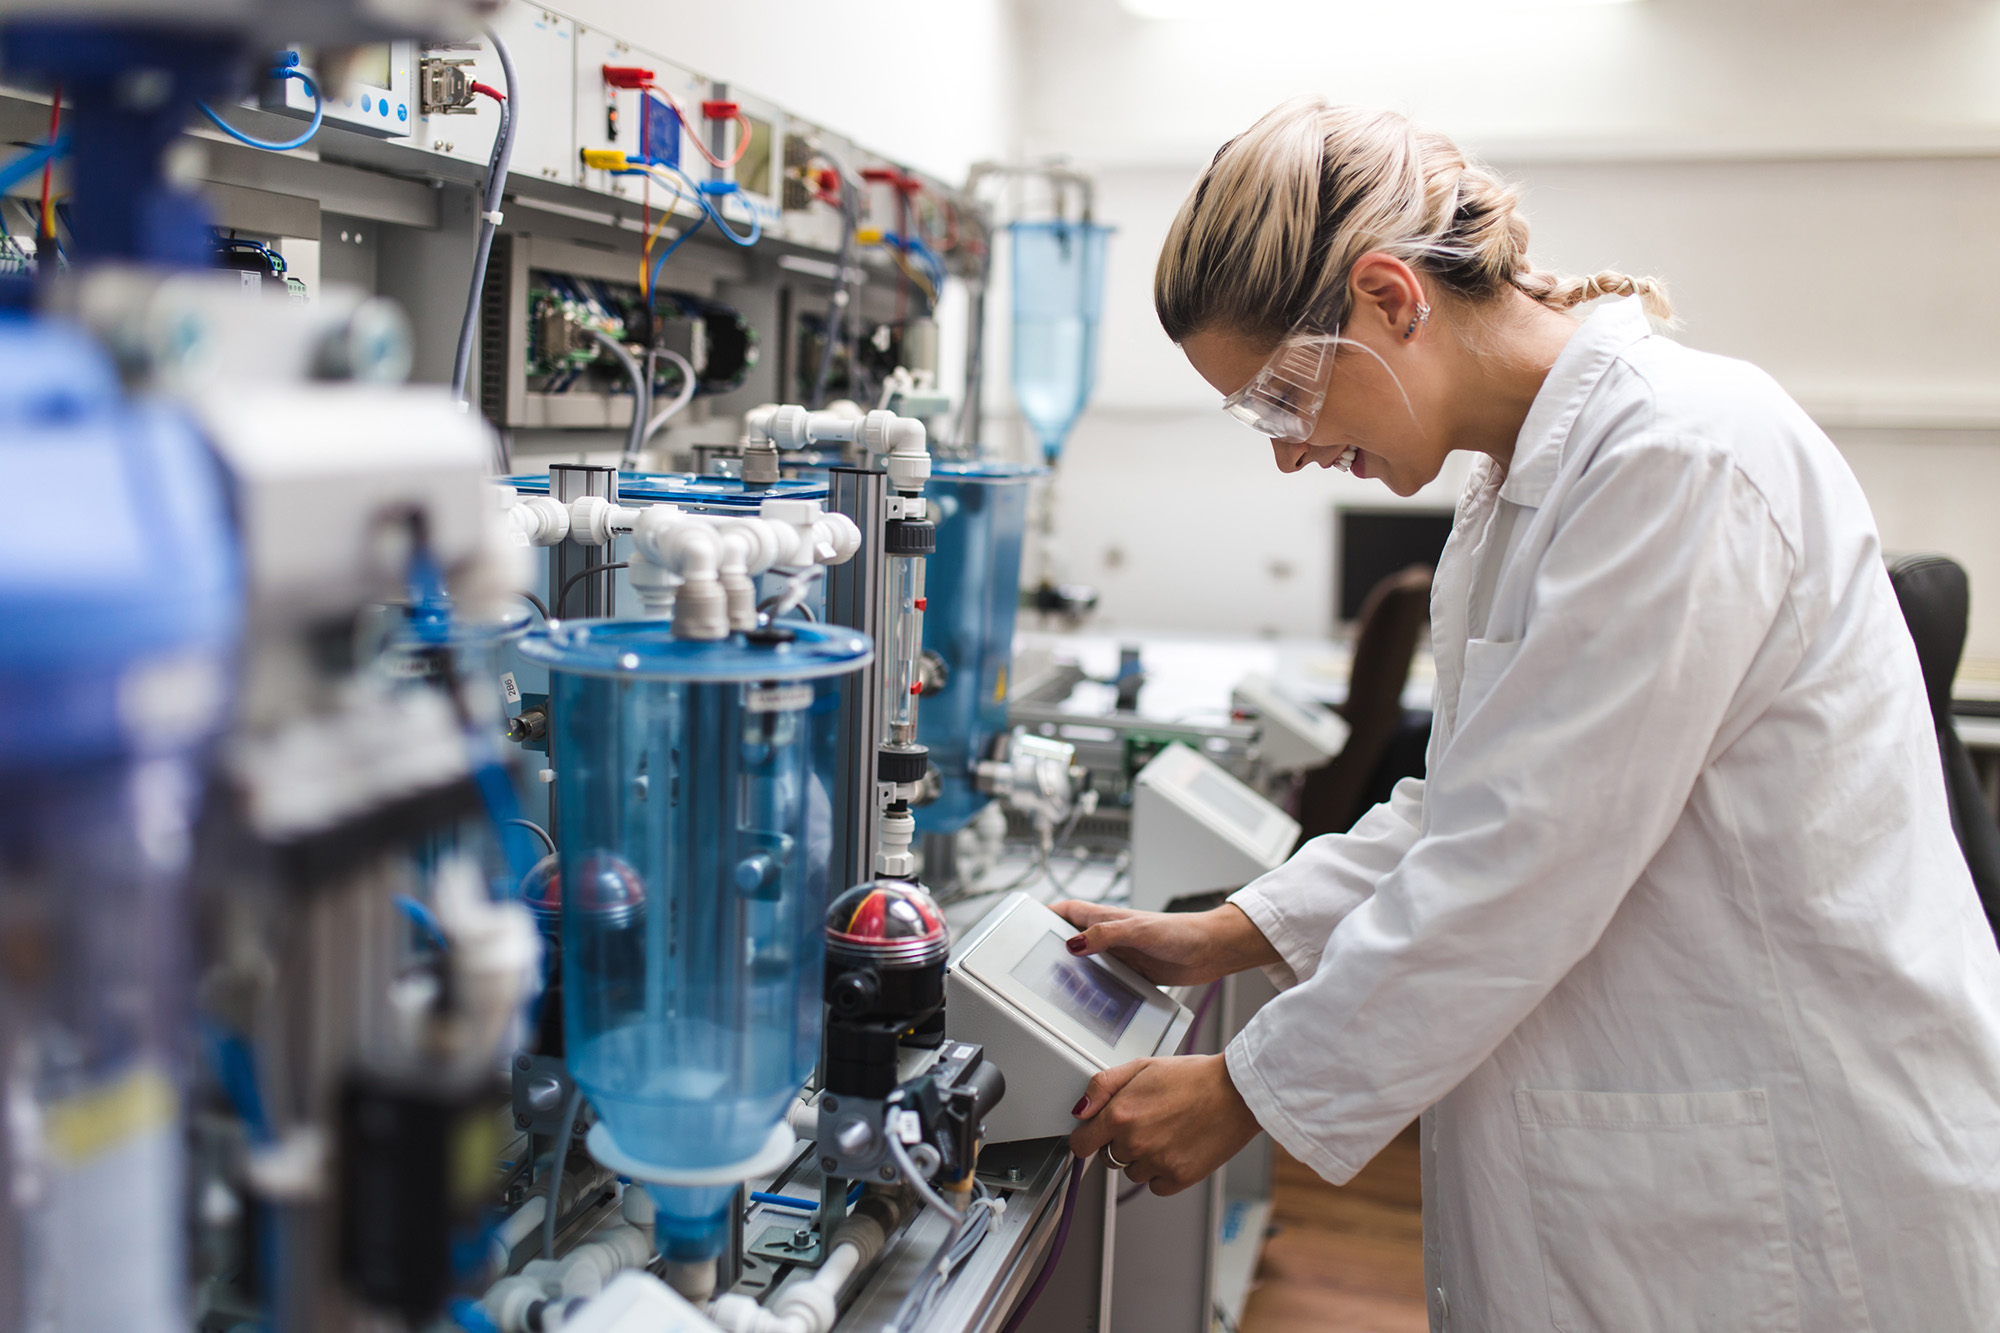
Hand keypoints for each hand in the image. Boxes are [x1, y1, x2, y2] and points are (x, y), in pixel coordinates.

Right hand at [1049, 900, 1278, 986]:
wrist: (1211, 951)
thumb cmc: (1182, 932)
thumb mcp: (1140, 930)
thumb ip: (1107, 935)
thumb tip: (1074, 943)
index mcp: (1107, 918)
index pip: (1067, 911)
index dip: (1045, 914)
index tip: (1026, 923)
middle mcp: (1111, 935)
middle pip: (1072, 937)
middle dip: (1052, 946)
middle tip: (1034, 962)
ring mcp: (1121, 954)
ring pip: (1087, 961)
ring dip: (1073, 970)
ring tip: (1056, 986)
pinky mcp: (1133, 973)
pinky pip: (1106, 980)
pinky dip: (1094, 988)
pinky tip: (1089, 1001)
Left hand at [1067, 1054, 1260, 1195]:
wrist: (1236, 1092)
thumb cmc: (1193, 1077)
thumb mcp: (1142, 1066)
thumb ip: (1103, 1086)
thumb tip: (1081, 1110)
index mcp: (1120, 1114)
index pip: (1081, 1144)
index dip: (1086, 1138)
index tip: (1094, 1136)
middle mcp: (1134, 1142)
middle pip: (1108, 1158)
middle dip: (1120, 1143)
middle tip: (1146, 1122)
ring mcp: (1156, 1163)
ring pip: (1132, 1172)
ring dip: (1142, 1158)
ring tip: (1167, 1131)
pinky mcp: (1178, 1178)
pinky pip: (1156, 1186)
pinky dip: (1163, 1172)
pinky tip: (1177, 1148)